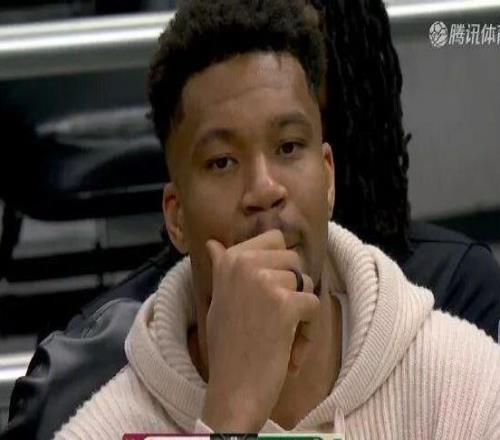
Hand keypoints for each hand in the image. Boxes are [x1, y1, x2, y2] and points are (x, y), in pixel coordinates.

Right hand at [201, 230, 320, 431]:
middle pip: (294, 259)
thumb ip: (222, 268)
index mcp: (229, 259)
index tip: (270, 294)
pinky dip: (309, 331)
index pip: (275, 239)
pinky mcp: (286, 302)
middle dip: (293, 287)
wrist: (233, 389)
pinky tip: (291, 351)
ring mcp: (265, 280)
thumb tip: (213, 243)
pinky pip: (314, 305)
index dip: (280, 266)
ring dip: (302, 311)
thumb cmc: (228, 347)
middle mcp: (245, 262)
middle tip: (277, 319)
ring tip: (283, 337)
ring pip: (306, 282)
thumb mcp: (219, 300)